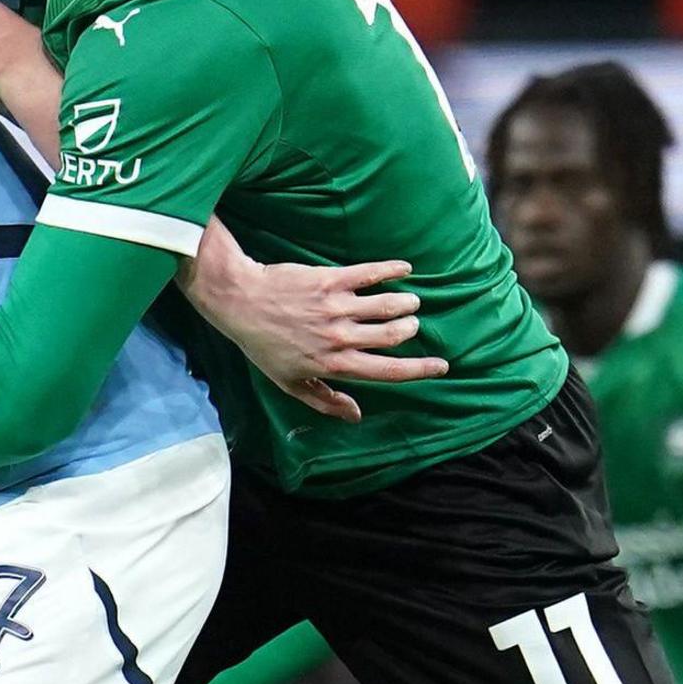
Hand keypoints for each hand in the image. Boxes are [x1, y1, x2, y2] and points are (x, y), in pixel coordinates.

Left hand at [177, 217, 448, 421]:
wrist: (241, 303)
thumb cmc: (263, 345)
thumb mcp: (289, 383)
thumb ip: (325, 401)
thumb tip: (356, 414)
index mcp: (333, 365)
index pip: (387, 371)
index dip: (419, 370)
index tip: (441, 367)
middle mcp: (339, 337)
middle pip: (393, 335)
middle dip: (409, 330)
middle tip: (412, 325)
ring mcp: (336, 307)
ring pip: (387, 305)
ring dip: (405, 303)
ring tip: (410, 301)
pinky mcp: (331, 279)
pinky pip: (370, 273)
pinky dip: (392, 270)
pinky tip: (405, 268)